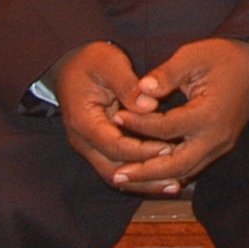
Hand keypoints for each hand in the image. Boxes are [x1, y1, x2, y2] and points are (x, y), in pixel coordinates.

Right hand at [47, 40, 173, 187]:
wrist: (71, 63)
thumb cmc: (93, 61)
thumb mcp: (110, 65)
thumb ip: (128, 86)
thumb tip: (149, 106)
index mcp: (84, 121)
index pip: (114, 145)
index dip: (142, 150)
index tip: (169, 148)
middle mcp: (83, 140)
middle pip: (114, 169)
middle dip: (145, 176)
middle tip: (177, 179)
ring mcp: (89, 146)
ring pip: (115, 173)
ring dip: (143, 182)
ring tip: (175, 186)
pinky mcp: (99, 145)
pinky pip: (118, 165)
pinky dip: (139, 174)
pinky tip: (164, 177)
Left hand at [110, 39, 248, 192]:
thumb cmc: (224, 58)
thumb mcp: (194, 56)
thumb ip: (166, 74)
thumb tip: (140, 90)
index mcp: (209, 114)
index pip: (166, 128)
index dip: (138, 124)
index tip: (116, 117)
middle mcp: (217, 137)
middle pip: (176, 165)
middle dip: (145, 172)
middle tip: (117, 175)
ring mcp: (221, 145)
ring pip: (185, 171)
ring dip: (155, 176)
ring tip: (126, 176)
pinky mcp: (220, 146)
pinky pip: (192, 166)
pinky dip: (170, 171)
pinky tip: (150, 171)